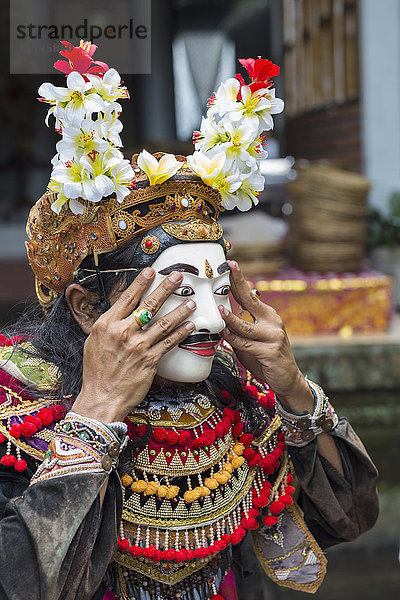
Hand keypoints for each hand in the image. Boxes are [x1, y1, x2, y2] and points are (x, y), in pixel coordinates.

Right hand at [72, 268, 195, 422]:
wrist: (101, 398)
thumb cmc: (96, 371)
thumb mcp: (94, 341)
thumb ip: (108, 325)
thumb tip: (120, 310)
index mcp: (107, 324)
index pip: (127, 298)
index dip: (141, 283)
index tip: (151, 271)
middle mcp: (123, 332)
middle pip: (149, 305)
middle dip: (165, 288)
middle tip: (178, 276)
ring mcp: (138, 346)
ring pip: (164, 323)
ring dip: (180, 310)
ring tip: (192, 301)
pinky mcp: (150, 360)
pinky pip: (169, 343)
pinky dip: (181, 333)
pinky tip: (190, 325)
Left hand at [219, 261, 313, 412]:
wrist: (287, 379)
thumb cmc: (266, 358)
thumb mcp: (252, 339)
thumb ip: (240, 328)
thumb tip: (221, 316)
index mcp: (268, 315)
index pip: (250, 295)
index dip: (239, 280)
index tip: (231, 265)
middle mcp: (272, 322)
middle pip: (251, 300)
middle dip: (238, 283)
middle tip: (228, 268)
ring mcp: (273, 336)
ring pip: (245, 326)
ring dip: (230, 319)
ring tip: (218, 310)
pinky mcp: (270, 351)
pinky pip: (245, 344)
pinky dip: (233, 339)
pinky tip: (224, 334)